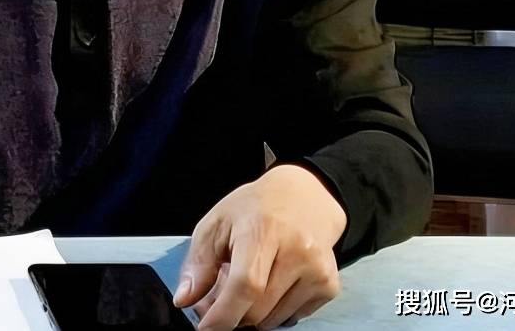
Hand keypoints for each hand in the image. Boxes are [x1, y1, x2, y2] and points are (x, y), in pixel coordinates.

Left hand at [174, 165, 345, 329]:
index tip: (205, 327)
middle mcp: (298, 251)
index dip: (223, 314)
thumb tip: (184, 300)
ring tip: (248, 283)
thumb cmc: (255, 208)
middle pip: (258, 309)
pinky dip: (275, 311)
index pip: (246, 285)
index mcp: (265, 230)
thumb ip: (198, 263)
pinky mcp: (329, 285)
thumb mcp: (218, 223)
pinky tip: (272, 283)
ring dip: (253, 313)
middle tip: (220, 297)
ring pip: (274, 319)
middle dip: (232, 314)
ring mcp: (318, 270)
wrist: (305, 196)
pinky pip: (293, 317)